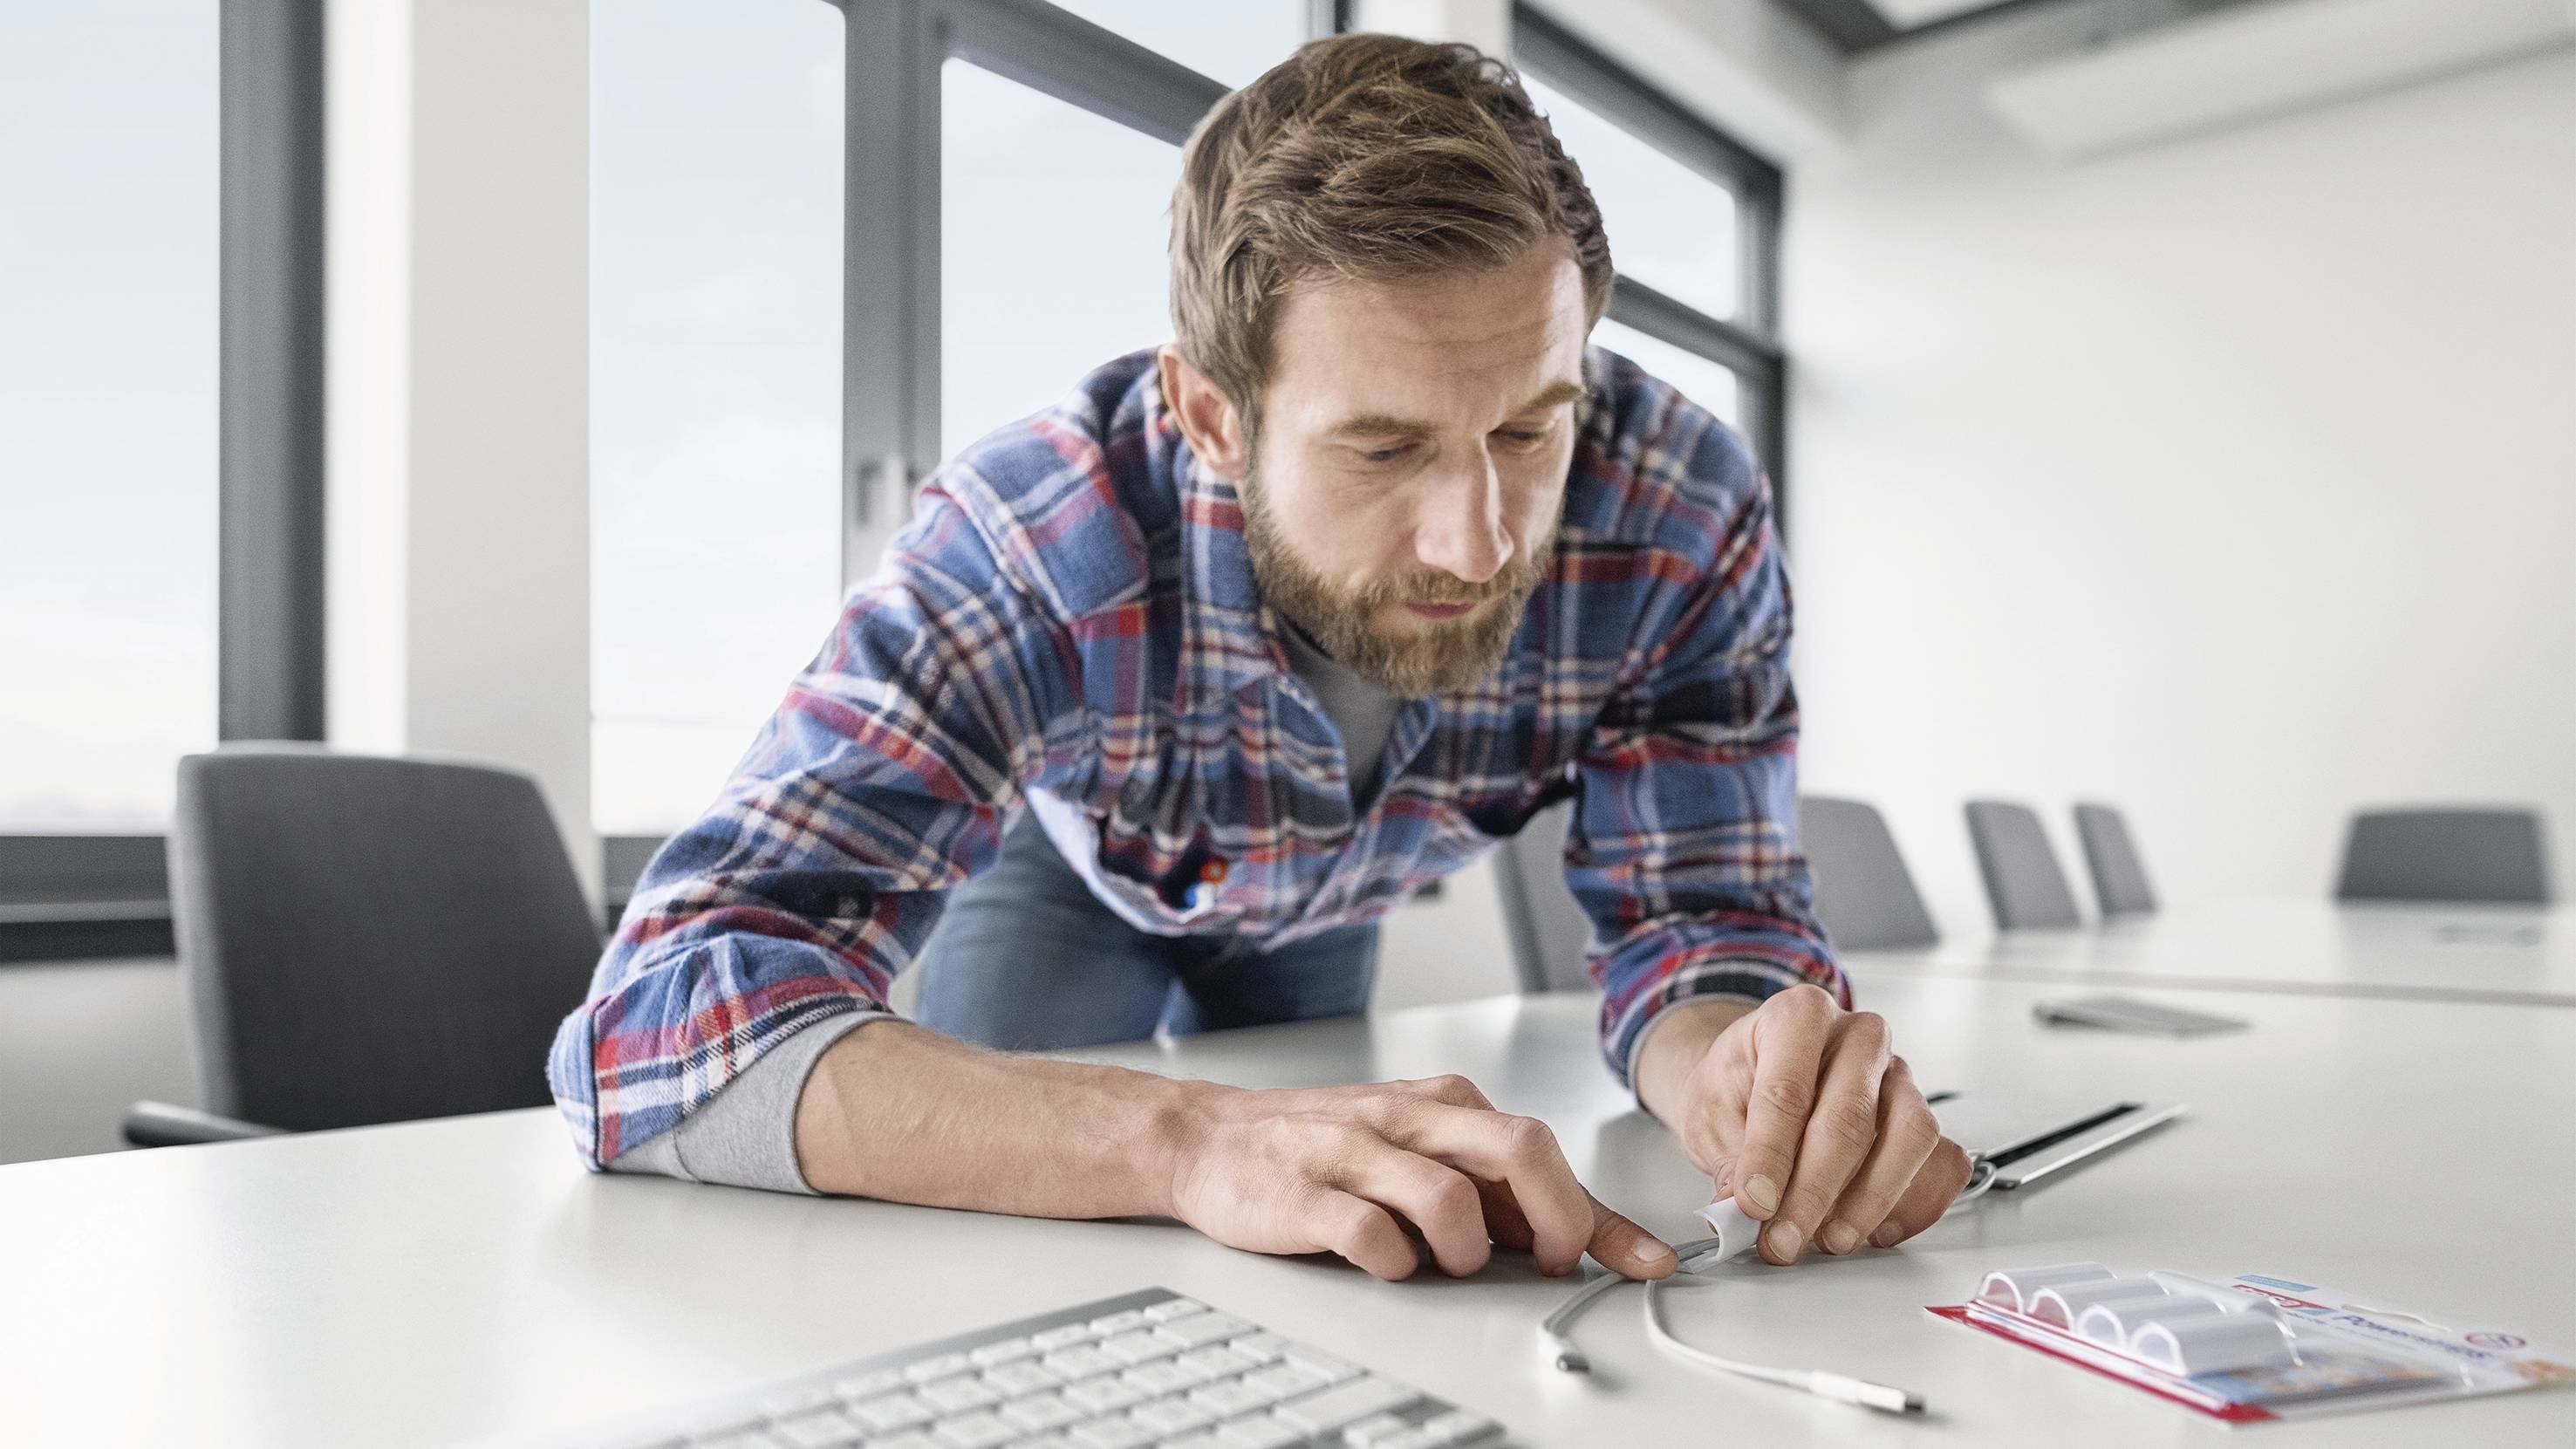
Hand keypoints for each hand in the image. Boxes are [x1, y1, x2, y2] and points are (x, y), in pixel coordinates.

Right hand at [1163, 1073, 1675, 1283]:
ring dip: (1468, 1250)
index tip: (1648, 1260)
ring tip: (1448, 1265)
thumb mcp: (1417, 1150)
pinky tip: (1387, 1264)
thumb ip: (1487, 1185)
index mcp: (1446, 1105)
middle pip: (1520, 1150)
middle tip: (1550, 1263)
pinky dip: (1394, 1263)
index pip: (1545, 1152)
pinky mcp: (1307, 1193)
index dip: (1603, 1216)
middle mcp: (1409, 1120)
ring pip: (1451, 1197)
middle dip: (1559, 1219)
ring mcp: (1357, 1152)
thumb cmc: (1324, 1148)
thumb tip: (1577, 1235)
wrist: (1209, 1139)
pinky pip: (1371, 1234)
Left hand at [1636, 986, 1971, 1264]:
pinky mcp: (1923, 1116)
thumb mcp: (1711, 1112)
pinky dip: (1915, 1204)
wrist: (1757, 1075)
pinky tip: (1875, 1231)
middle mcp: (1858, 1037)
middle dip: (1815, 1191)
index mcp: (1798, 1016)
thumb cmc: (1738, 1084)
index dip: (1771, 1156)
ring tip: (1829, 1238)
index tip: (1754, 1205)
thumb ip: (1730, 1159)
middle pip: (1850, 1118)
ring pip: (1910, 1136)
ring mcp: (1900, 1075)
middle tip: (1784, 1238)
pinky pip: (1944, 1162)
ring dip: (1870, 1200)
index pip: (1788, 1091)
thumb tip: (1738, 1210)